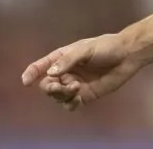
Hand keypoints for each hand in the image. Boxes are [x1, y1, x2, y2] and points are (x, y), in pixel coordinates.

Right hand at [21, 34, 138, 110]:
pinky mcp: (84, 95)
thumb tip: (51, 73)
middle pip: (47, 85)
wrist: (127, 56)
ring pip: (58, 96)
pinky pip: (70, 104)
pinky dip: (70, 103)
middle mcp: (65, 72)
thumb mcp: (86, 49)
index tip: (26, 81)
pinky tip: (78, 98)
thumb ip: (68, 60)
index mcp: (62, 57)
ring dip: (62, 95)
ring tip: (76, 88)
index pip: (41, 66)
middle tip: (59, 86)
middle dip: (50, 88)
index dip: (31, 73)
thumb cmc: (106, 47)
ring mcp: (74, 84)